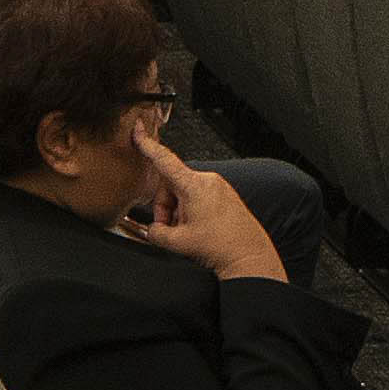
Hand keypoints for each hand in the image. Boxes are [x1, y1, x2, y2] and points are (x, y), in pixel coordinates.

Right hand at [131, 143, 287, 283]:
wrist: (250, 258)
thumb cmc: (222, 247)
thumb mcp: (178, 243)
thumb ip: (156, 233)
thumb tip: (153, 230)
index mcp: (194, 185)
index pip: (164, 160)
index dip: (148, 145)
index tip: (139, 131)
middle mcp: (208, 181)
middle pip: (172, 185)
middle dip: (167, 207)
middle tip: (172, 229)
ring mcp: (219, 187)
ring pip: (186, 193)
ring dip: (180, 212)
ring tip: (189, 233)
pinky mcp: (226, 196)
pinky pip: (200, 197)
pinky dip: (193, 212)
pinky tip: (200, 230)